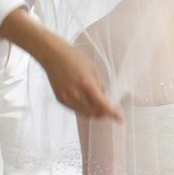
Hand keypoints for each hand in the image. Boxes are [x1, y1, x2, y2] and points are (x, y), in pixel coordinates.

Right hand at [0, 8, 121, 119]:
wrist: (53, 55)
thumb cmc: (75, 58)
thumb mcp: (93, 68)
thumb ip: (99, 85)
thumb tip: (104, 97)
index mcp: (87, 84)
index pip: (102, 104)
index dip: (113, 113)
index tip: (120, 118)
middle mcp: (76, 94)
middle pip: (94, 112)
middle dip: (105, 113)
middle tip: (110, 110)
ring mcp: (67, 98)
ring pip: (85, 114)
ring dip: (95, 112)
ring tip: (99, 105)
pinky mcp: (60, 100)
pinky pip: (76, 110)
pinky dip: (84, 109)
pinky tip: (87, 102)